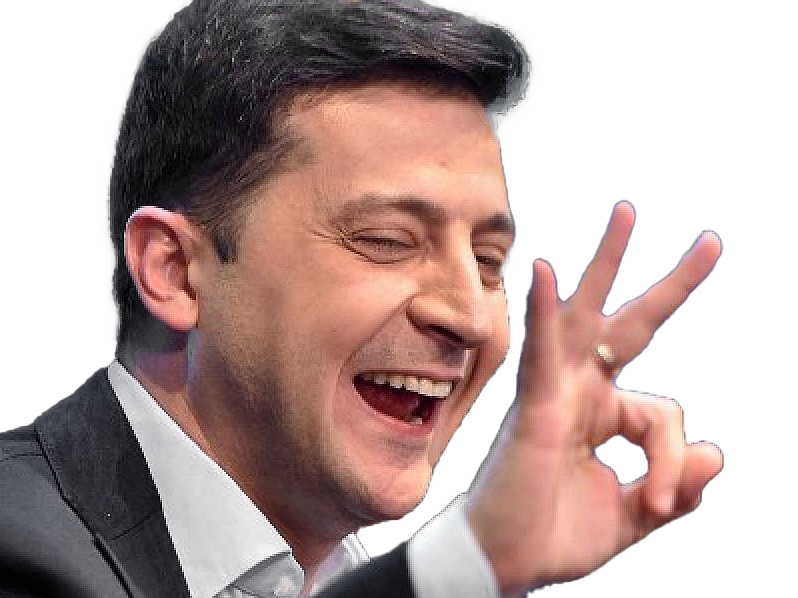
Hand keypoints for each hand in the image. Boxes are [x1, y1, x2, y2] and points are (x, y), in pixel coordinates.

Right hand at [465, 201, 723, 595]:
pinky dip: (543, 313)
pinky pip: (541, 351)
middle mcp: (583, 392)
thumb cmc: (557, 534)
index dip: (676, 460)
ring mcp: (557, 393)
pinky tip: (547, 273)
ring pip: (586, 316)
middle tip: (710, 242)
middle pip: (631, 324)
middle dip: (670, 284)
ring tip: (627, 213)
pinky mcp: (535, 408)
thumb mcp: (634, 515)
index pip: (667, 413)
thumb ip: (678, 486)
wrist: (508, 563)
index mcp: (605, 413)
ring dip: (607, 263)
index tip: (663, 502)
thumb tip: (719, 451)